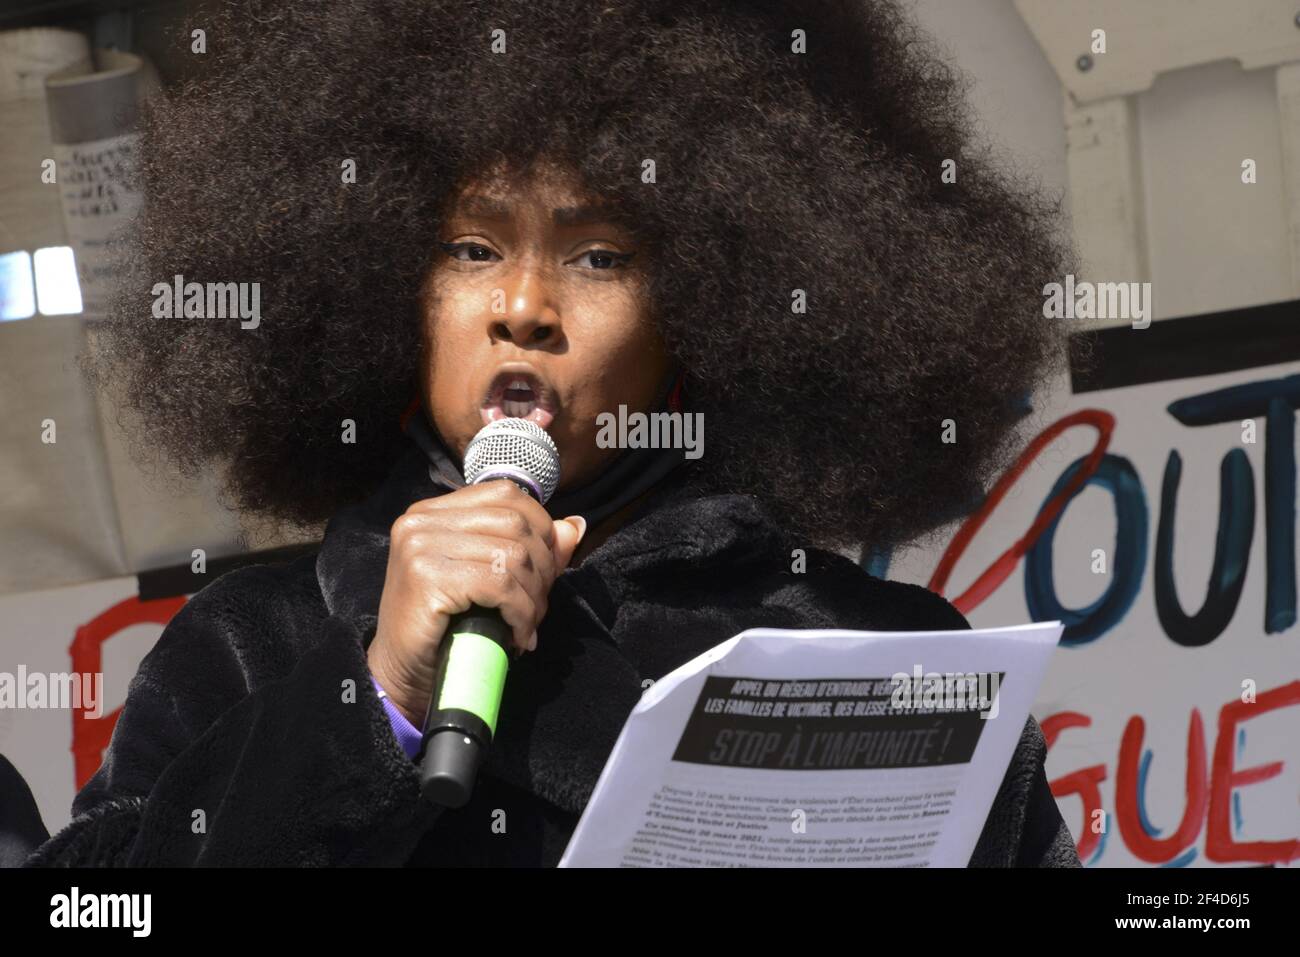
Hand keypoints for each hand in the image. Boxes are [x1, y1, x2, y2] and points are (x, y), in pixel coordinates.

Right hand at [366, 480, 585, 725]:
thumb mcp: (489, 580)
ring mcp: (420, 545)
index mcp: (434, 511)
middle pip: (516, 524)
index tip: (545, 570)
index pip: (506, 494)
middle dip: (543, 569)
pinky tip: (517, 636)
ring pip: (512, 556)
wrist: (402, 675)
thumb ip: (530, 549)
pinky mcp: (426, 577)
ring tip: (526, 625)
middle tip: (536, 608)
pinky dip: (521, 614)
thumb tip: (574, 526)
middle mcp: (421, 520)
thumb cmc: (445, 627)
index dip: (540, 528)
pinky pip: (500, 586)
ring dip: (533, 598)